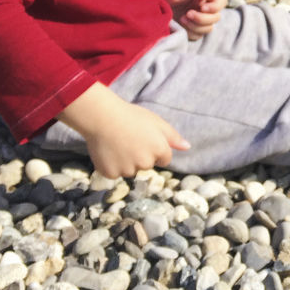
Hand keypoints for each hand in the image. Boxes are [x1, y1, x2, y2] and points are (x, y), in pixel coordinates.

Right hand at [58, 83, 189, 177]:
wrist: (102, 117)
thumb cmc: (131, 116)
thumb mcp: (156, 122)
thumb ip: (173, 137)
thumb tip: (187, 147)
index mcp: (160, 150)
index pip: (164, 159)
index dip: (155, 149)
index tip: (144, 139)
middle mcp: (145, 163)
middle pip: (147, 165)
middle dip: (141, 156)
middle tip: (129, 139)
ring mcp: (127, 169)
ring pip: (130, 170)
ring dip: (126, 162)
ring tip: (117, 144)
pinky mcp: (111, 174)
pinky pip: (114, 173)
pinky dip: (111, 165)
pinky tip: (108, 151)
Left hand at [157, 0, 226, 38]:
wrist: (154, 3)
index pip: (222, 1)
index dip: (216, 6)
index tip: (202, 7)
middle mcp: (206, 9)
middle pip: (216, 18)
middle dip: (202, 18)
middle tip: (187, 13)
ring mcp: (200, 21)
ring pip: (208, 28)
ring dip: (196, 25)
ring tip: (182, 18)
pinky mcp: (193, 30)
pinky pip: (198, 36)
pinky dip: (190, 31)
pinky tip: (180, 25)